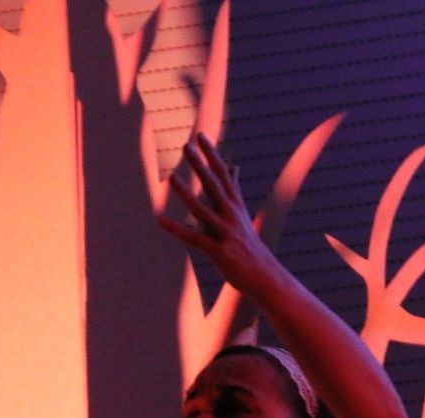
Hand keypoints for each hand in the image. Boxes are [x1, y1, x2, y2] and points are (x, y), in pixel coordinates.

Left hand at [159, 133, 279, 289]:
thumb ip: (233, 188)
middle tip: (186, 145)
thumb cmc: (248, 244)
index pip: (222, 174)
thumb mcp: (240, 212)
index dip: (211, 155)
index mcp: (235, 205)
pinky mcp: (219, 251)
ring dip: (186, 194)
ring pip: (202, 210)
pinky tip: (160, 221)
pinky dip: (177, 230)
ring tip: (171, 178)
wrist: (264, 275)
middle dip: (200, 165)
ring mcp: (225, 232)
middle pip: (213, 185)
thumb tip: (233, 166)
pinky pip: (194, 238)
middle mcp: (231, 215)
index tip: (200, 135)